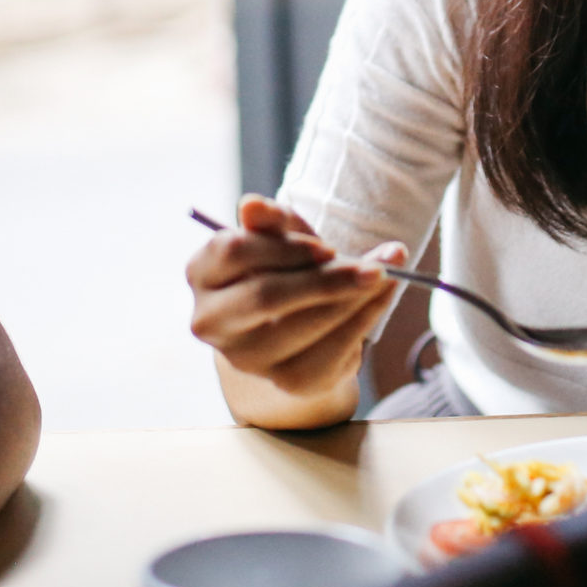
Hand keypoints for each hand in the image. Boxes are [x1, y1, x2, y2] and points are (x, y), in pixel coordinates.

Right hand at [186, 196, 407, 400]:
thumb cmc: (283, 269)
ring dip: (354, 299)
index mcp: (202, 273)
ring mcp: (246, 357)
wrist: (296, 327)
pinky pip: (331, 352)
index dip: (286, 247)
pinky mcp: (287, 382)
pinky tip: (381, 298)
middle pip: (265, 296)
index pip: (234, 252)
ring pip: (303, 326)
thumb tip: (252, 205)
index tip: (327, 247)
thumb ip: (270, 220)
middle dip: (325, 280)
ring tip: (385, 275)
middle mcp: (212, 321)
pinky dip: (364, 321)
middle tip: (373, 268)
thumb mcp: (280, 237)